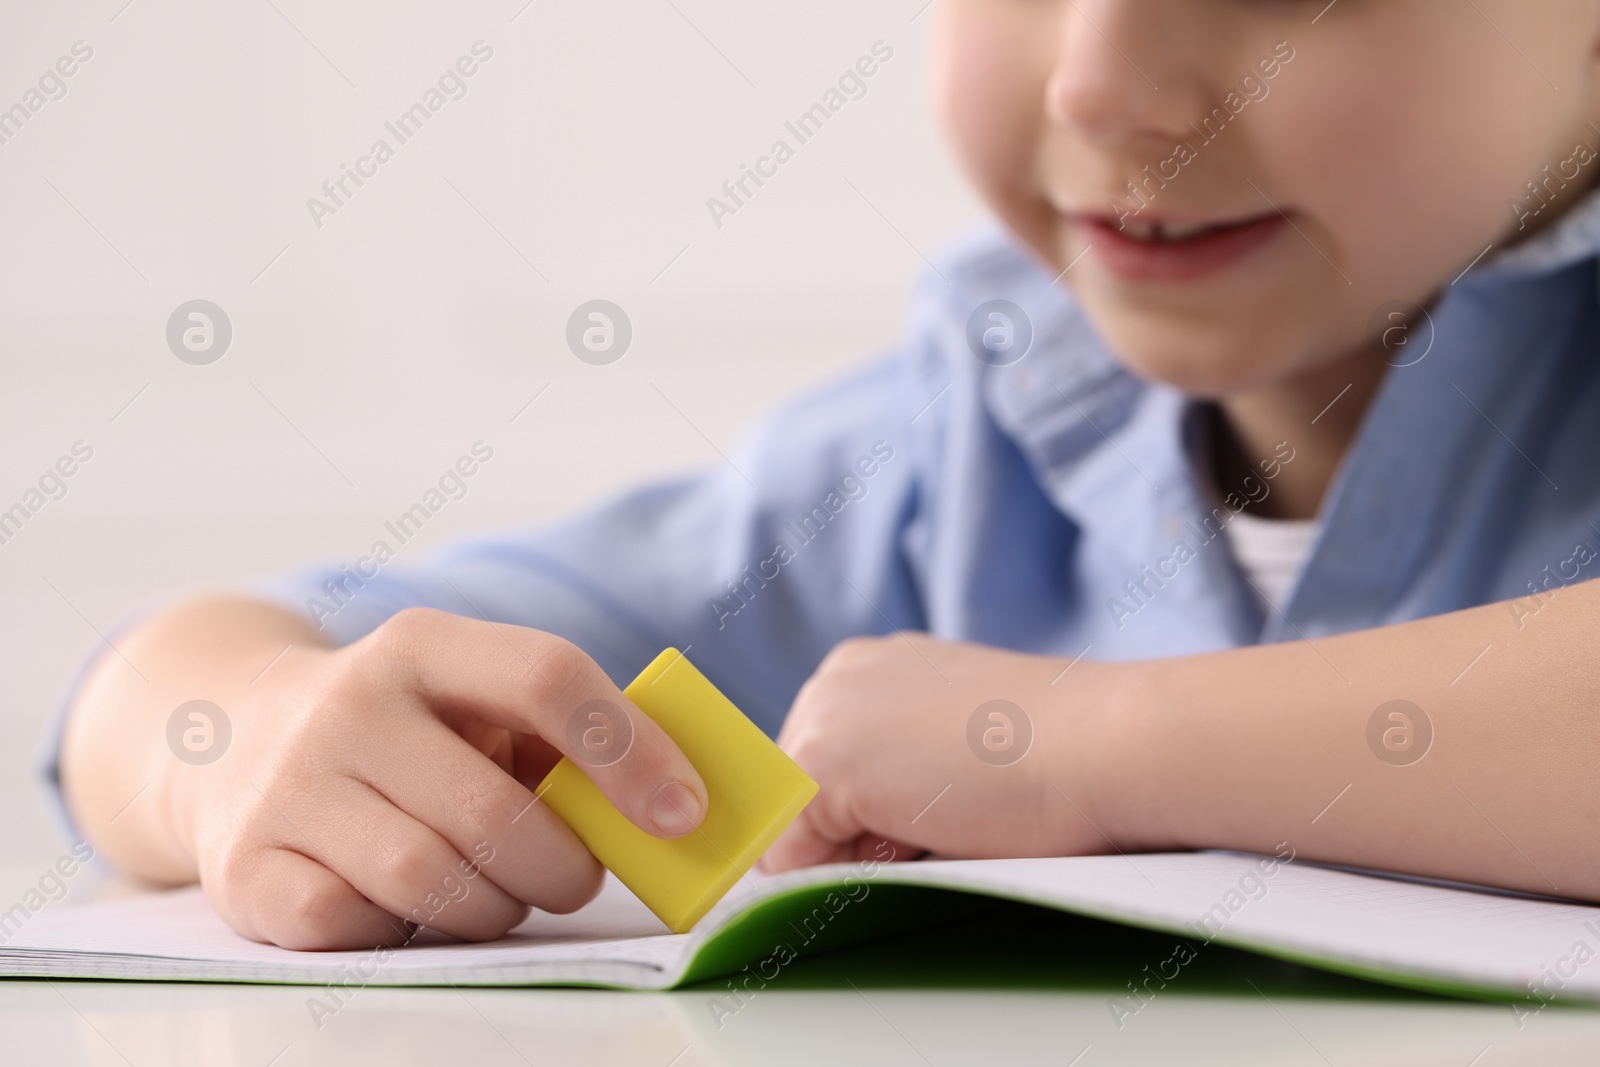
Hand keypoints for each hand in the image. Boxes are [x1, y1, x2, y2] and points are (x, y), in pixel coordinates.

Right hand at [161, 608, 707, 949]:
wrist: (228, 737)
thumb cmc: (402, 731)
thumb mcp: (472, 699)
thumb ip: (563, 736)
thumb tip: (671, 806)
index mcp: (424, 644)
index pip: (548, 677)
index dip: (631, 750)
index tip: (681, 814)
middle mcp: (350, 704)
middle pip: (496, 811)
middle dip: (564, 867)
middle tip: (574, 879)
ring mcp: (289, 785)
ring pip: (432, 878)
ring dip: (494, 906)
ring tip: (498, 893)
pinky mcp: (246, 867)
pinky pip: (356, 924)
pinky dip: (404, 930)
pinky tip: (406, 906)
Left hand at [761, 633, 1123, 870]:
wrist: (1105, 745)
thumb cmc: (1062, 757)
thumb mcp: (961, 748)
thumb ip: (905, 769)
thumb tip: (863, 838)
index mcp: (875, 670)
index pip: (831, 780)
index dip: (880, 823)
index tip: (947, 808)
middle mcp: (837, 677)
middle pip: (805, 805)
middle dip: (861, 837)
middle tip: (954, 814)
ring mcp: (821, 712)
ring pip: (800, 833)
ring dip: (860, 853)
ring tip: (947, 818)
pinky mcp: (818, 761)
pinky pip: (792, 858)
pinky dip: (850, 873)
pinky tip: (925, 833)